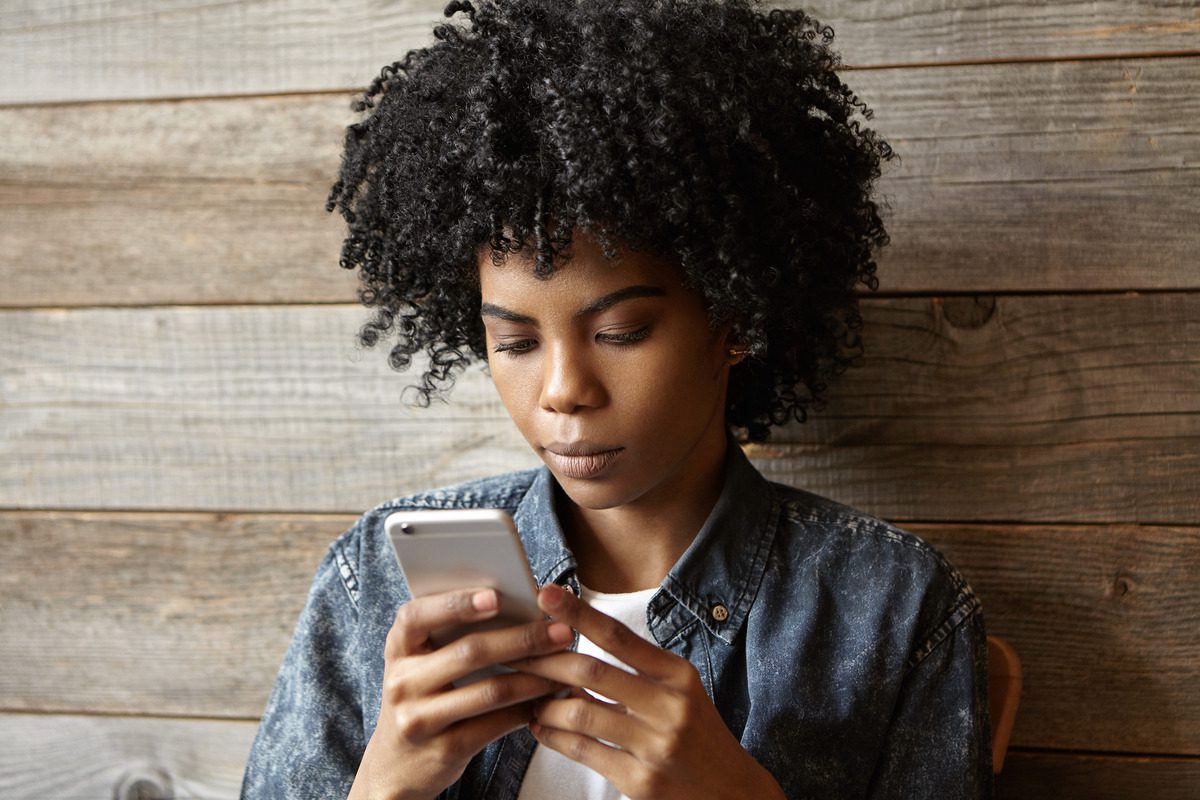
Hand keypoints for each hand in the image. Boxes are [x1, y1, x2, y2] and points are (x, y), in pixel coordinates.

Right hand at [350, 587, 571, 799]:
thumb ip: (450, 636)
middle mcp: (402, 682)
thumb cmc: (422, 697)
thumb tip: (518, 605)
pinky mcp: (444, 749)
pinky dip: (528, 707)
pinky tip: (548, 697)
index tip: (496, 596)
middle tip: (561, 631)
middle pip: (469, 652)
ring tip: (565, 665)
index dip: (456, 604)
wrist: (397, 766)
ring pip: (491, 690)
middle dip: (523, 639)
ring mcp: (420, 719)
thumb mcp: (421, 664)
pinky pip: (497, 723)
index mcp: (398, 648)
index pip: (416, 616)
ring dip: (536, 676)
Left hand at [512, 583, 785, 799]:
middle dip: (543, 661)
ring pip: (579, 714)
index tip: (547, 595)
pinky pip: (583, 751)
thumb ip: (639, 670)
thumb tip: (577, 645)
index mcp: (678, 675)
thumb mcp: (683, 692)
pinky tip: (541, 728)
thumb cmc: (699, 735)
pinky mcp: (641, 781)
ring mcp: (654, 746)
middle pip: (590, 672)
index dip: (579, 613)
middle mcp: (669, 706)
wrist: (733, 794)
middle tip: (511, 652)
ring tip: (527, 698)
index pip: (619, 636)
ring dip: (543, 705)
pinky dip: (553, 737)